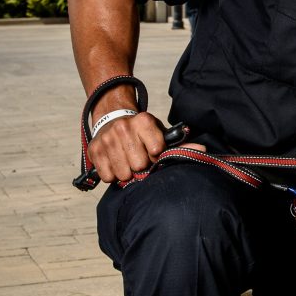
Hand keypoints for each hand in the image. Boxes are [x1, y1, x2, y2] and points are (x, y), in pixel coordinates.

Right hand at [88, 112, 204, 182]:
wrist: (112, 119)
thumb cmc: (142, 133)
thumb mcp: (161, 133)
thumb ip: (180, 144)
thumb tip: (202, 150)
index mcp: (144, 121)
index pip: (156, 150)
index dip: (157, 156)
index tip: (154, 152)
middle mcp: (123, 127)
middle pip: (139, 165)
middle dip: (142, 167)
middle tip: (140, 160)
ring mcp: (107, 139)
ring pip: (123, 173)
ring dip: (127, 173)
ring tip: (128, 162)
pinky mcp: (94, 151)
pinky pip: (108, 177)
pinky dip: (113, 175)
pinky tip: (116, 164)